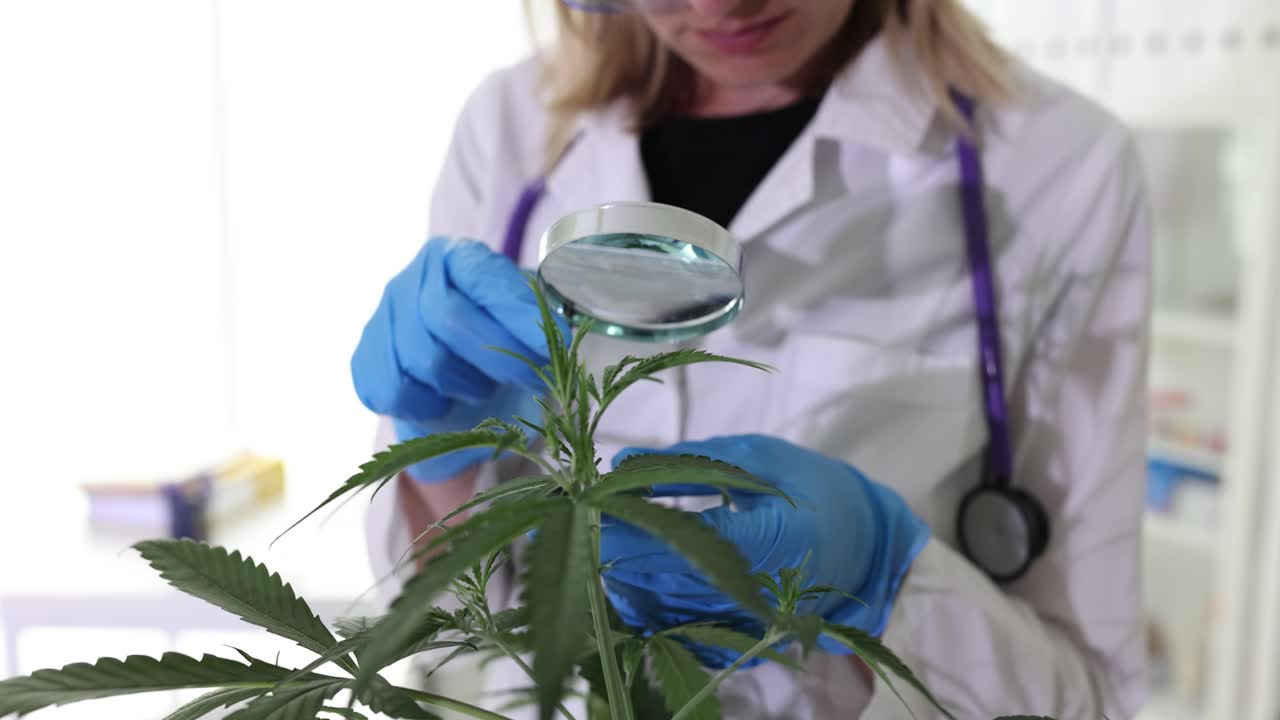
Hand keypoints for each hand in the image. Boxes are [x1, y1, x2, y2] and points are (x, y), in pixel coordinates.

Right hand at [351, 237, 557, 481]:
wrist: (461, 375)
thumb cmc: (503, 339)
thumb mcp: (528, 320)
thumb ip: (538, 321)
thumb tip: (557, 338)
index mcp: (455, 255)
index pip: (484, 278)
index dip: (519, 313)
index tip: (556, 344)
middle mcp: (411, 278)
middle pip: (448, 318)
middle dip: (499, 356)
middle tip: (533, 379)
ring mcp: (381, 316)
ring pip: (424, 360)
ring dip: (466, 384)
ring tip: (484, 386)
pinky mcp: (365, 357)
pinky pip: (393, 391)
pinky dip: (427, 406)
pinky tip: (445, 401)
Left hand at [599, 434, 928, 666]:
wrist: (864, 542)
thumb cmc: (810, 487)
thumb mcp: (759, 457)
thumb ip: (691, 462)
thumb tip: (622, 461)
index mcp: (780, 536)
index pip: (697, 539)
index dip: (642, 530)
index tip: (596, 514)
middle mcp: (770, 587)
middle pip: (680, 582)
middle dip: (624, 560)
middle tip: (579, 536)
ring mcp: (760, 621)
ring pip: (678, 615)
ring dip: (629, 591)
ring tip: (589, 558)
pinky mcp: (750, 639)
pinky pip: (690, 634)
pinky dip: (650, 616)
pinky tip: (619, 593)